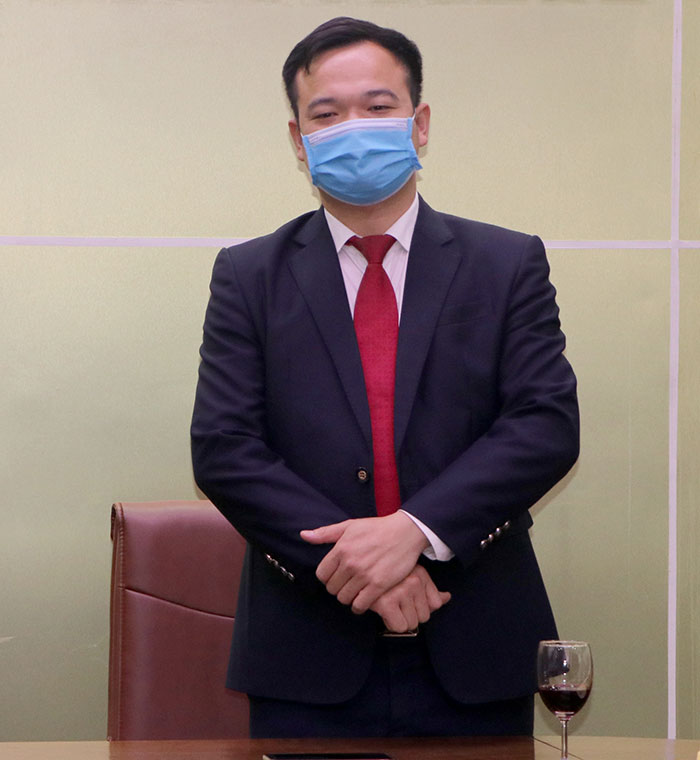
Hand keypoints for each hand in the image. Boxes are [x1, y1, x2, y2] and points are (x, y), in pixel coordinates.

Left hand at [300, 511, 429, 612]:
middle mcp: (350, 563)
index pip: (321, 575)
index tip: (336, 576)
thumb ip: (325, 533)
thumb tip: (303, 535)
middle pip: (332, 588)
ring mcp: (364, 575)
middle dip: (338, 587)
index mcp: (341, 549)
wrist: (405, 532)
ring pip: (344, 598)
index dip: (327, 577)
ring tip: (356, 591)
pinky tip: (364, 599)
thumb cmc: (377, 528)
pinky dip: (359, 605)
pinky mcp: (379, 585)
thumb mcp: (349, 526)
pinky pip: (360, 605)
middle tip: (347, 584)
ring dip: (348, 597)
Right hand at [371, 565, 450, 632]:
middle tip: (395, 602)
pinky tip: (382, 611)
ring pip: (412, 624)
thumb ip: (430, 590)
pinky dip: (389, 623)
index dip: (420, 606)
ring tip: (388, 604)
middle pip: (424, 617)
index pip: (435, 604)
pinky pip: (399, 627)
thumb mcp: (411, 576)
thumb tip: (447, 597)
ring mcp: (401, 591)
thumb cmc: (386, 576)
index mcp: (420, 574)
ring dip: (399, 619)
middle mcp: (413, 581)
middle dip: (409, 614)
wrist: (359, 571)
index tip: (407, 599)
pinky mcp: (386, 603)